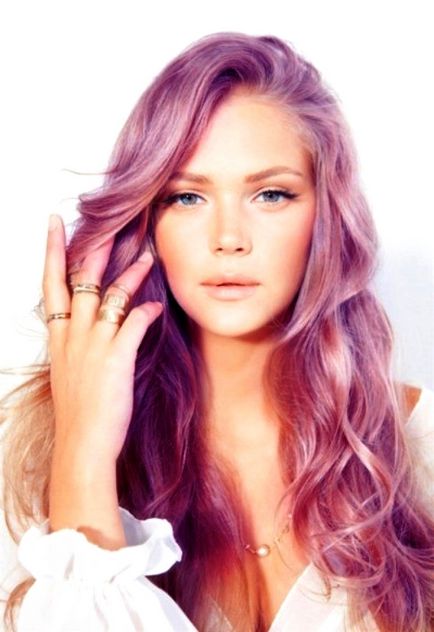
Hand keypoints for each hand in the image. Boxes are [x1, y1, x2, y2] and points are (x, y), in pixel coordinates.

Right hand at [43, 214, 162, 463]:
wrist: (82, 445)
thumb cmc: (79, 414)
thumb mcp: (70, 375)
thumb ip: (79, 348)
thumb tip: (94, 332)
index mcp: (59, 339)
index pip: (51, 285)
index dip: (53, 252)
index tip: (55, 224)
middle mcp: (73, 336)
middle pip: (81, 280)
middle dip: (93, 247)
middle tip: (106, 220)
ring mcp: (93, 345)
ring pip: (111, 296)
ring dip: (132, 274)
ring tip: (149, 256)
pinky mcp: (116, 357)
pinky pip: (133, 323)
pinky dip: (147, 311)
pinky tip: (159, 306)